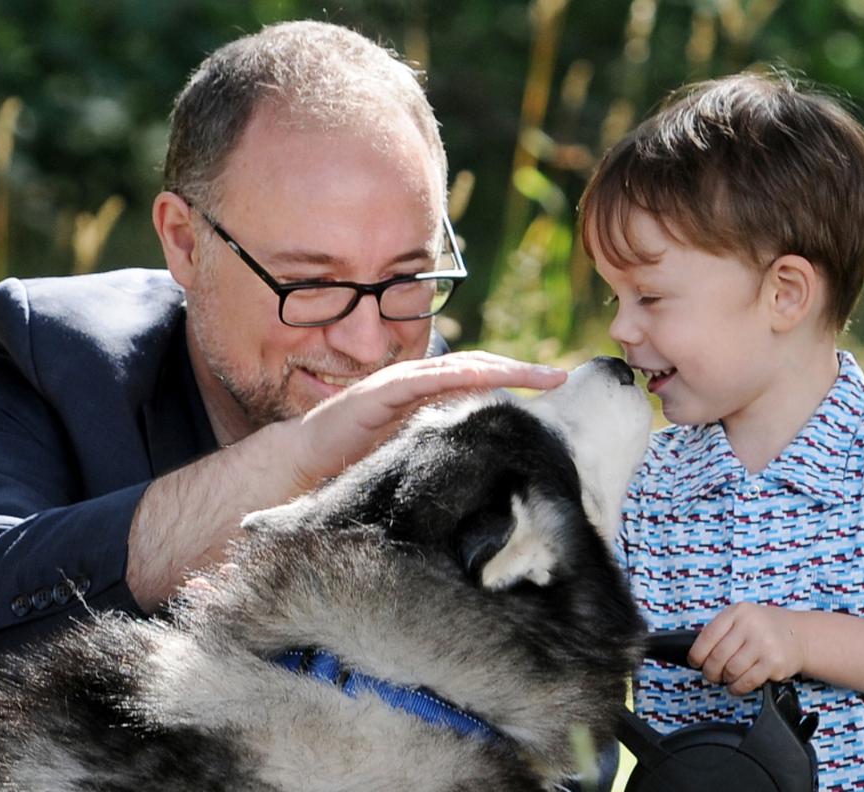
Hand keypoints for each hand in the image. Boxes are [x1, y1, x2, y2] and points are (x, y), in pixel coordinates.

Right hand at [282, 350, 566, 491]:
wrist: (305, 460)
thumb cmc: (356, 460)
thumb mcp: (415, 452)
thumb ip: (446, 446)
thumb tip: (491, 461)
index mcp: (429, 394)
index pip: (480, 378)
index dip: (517, 377)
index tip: (554, 385)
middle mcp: (418, 380)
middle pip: (478, 366)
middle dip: (520, 369)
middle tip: (558, 376)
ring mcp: (399, 382)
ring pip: (458, 366)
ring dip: (499, 367)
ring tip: (534, 373)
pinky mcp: (379, 392)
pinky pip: (422, 378)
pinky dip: (454, 374)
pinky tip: (482, 376)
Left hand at [688, 603, 806, 695]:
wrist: (800, 635)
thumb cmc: (765, 629)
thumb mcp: (743, 618)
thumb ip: (722, 631)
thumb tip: (698, 656)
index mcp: (737, 612)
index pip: (707, 636)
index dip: (696, 654)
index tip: (695, 663)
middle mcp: (750, 625)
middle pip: (717, 657)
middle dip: (710, 671)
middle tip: (712, 675)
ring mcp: (764, 644)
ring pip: (731, 671)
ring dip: (725, 680)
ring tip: (728, 678)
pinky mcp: (774, 663)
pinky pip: (746, 682)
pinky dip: (737, 688)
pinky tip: (737, 685)